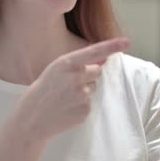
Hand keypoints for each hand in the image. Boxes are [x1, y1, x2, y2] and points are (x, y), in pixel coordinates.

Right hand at [11, 37, 129, 140]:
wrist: (32, 118)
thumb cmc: (44, 90)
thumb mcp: (56, 70)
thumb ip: (79, 64)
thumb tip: (103, 61)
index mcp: (66, 63)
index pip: (94, 51)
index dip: (112, 46)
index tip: (127, 42)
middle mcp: (76, 77)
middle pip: (97, 71)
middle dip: (89, 75)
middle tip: (69, 84)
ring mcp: (82, 95)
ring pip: (93, 88)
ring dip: (84, 91)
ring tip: (65, 97)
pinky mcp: (85, 110)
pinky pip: (90, 103)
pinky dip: (81, 105)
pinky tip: (67, 107)